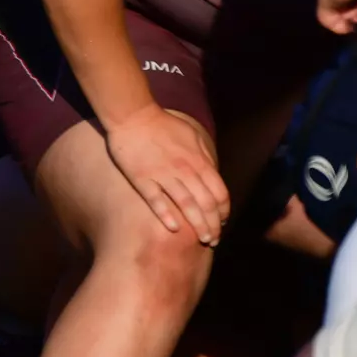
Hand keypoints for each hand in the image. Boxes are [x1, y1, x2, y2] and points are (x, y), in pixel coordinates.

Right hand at [105, 104, 228, 243]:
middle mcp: (184, 170)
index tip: (222, 221)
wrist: (133, 117)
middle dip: (214, 224)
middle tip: (215, 239)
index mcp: (198, 160)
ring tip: (203, 240)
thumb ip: (205, 156)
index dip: (224, 210)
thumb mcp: (192, 135)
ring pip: (186, 205)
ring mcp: (163, 175)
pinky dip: (167, 215)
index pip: (219, 192)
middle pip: (206, 203)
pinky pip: (157, 201)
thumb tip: (214, 175)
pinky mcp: (142, 179)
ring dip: (197, 225)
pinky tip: (174, 228)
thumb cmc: (163, 125)